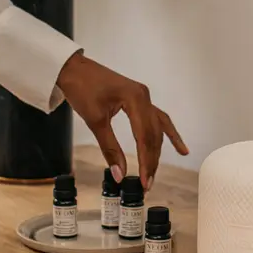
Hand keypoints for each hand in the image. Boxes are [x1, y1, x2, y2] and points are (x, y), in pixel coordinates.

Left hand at [57, 52, 187, 189]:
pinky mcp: (139, 99)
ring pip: (156, 129)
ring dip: (157, 151)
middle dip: (152, 160)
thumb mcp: (95, 121)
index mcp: (135, 99)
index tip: (145, 181)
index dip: (147, 161)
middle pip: (154, 134)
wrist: (72, 68)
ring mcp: (143, 97)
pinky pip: (157, 119)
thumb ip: (110, 148)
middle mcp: (144, 97)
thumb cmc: (82, 88)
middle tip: (148, 183)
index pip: (145, 137)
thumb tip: (119, 174)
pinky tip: (180, 148)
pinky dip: (167, 134)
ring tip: (156, 172)